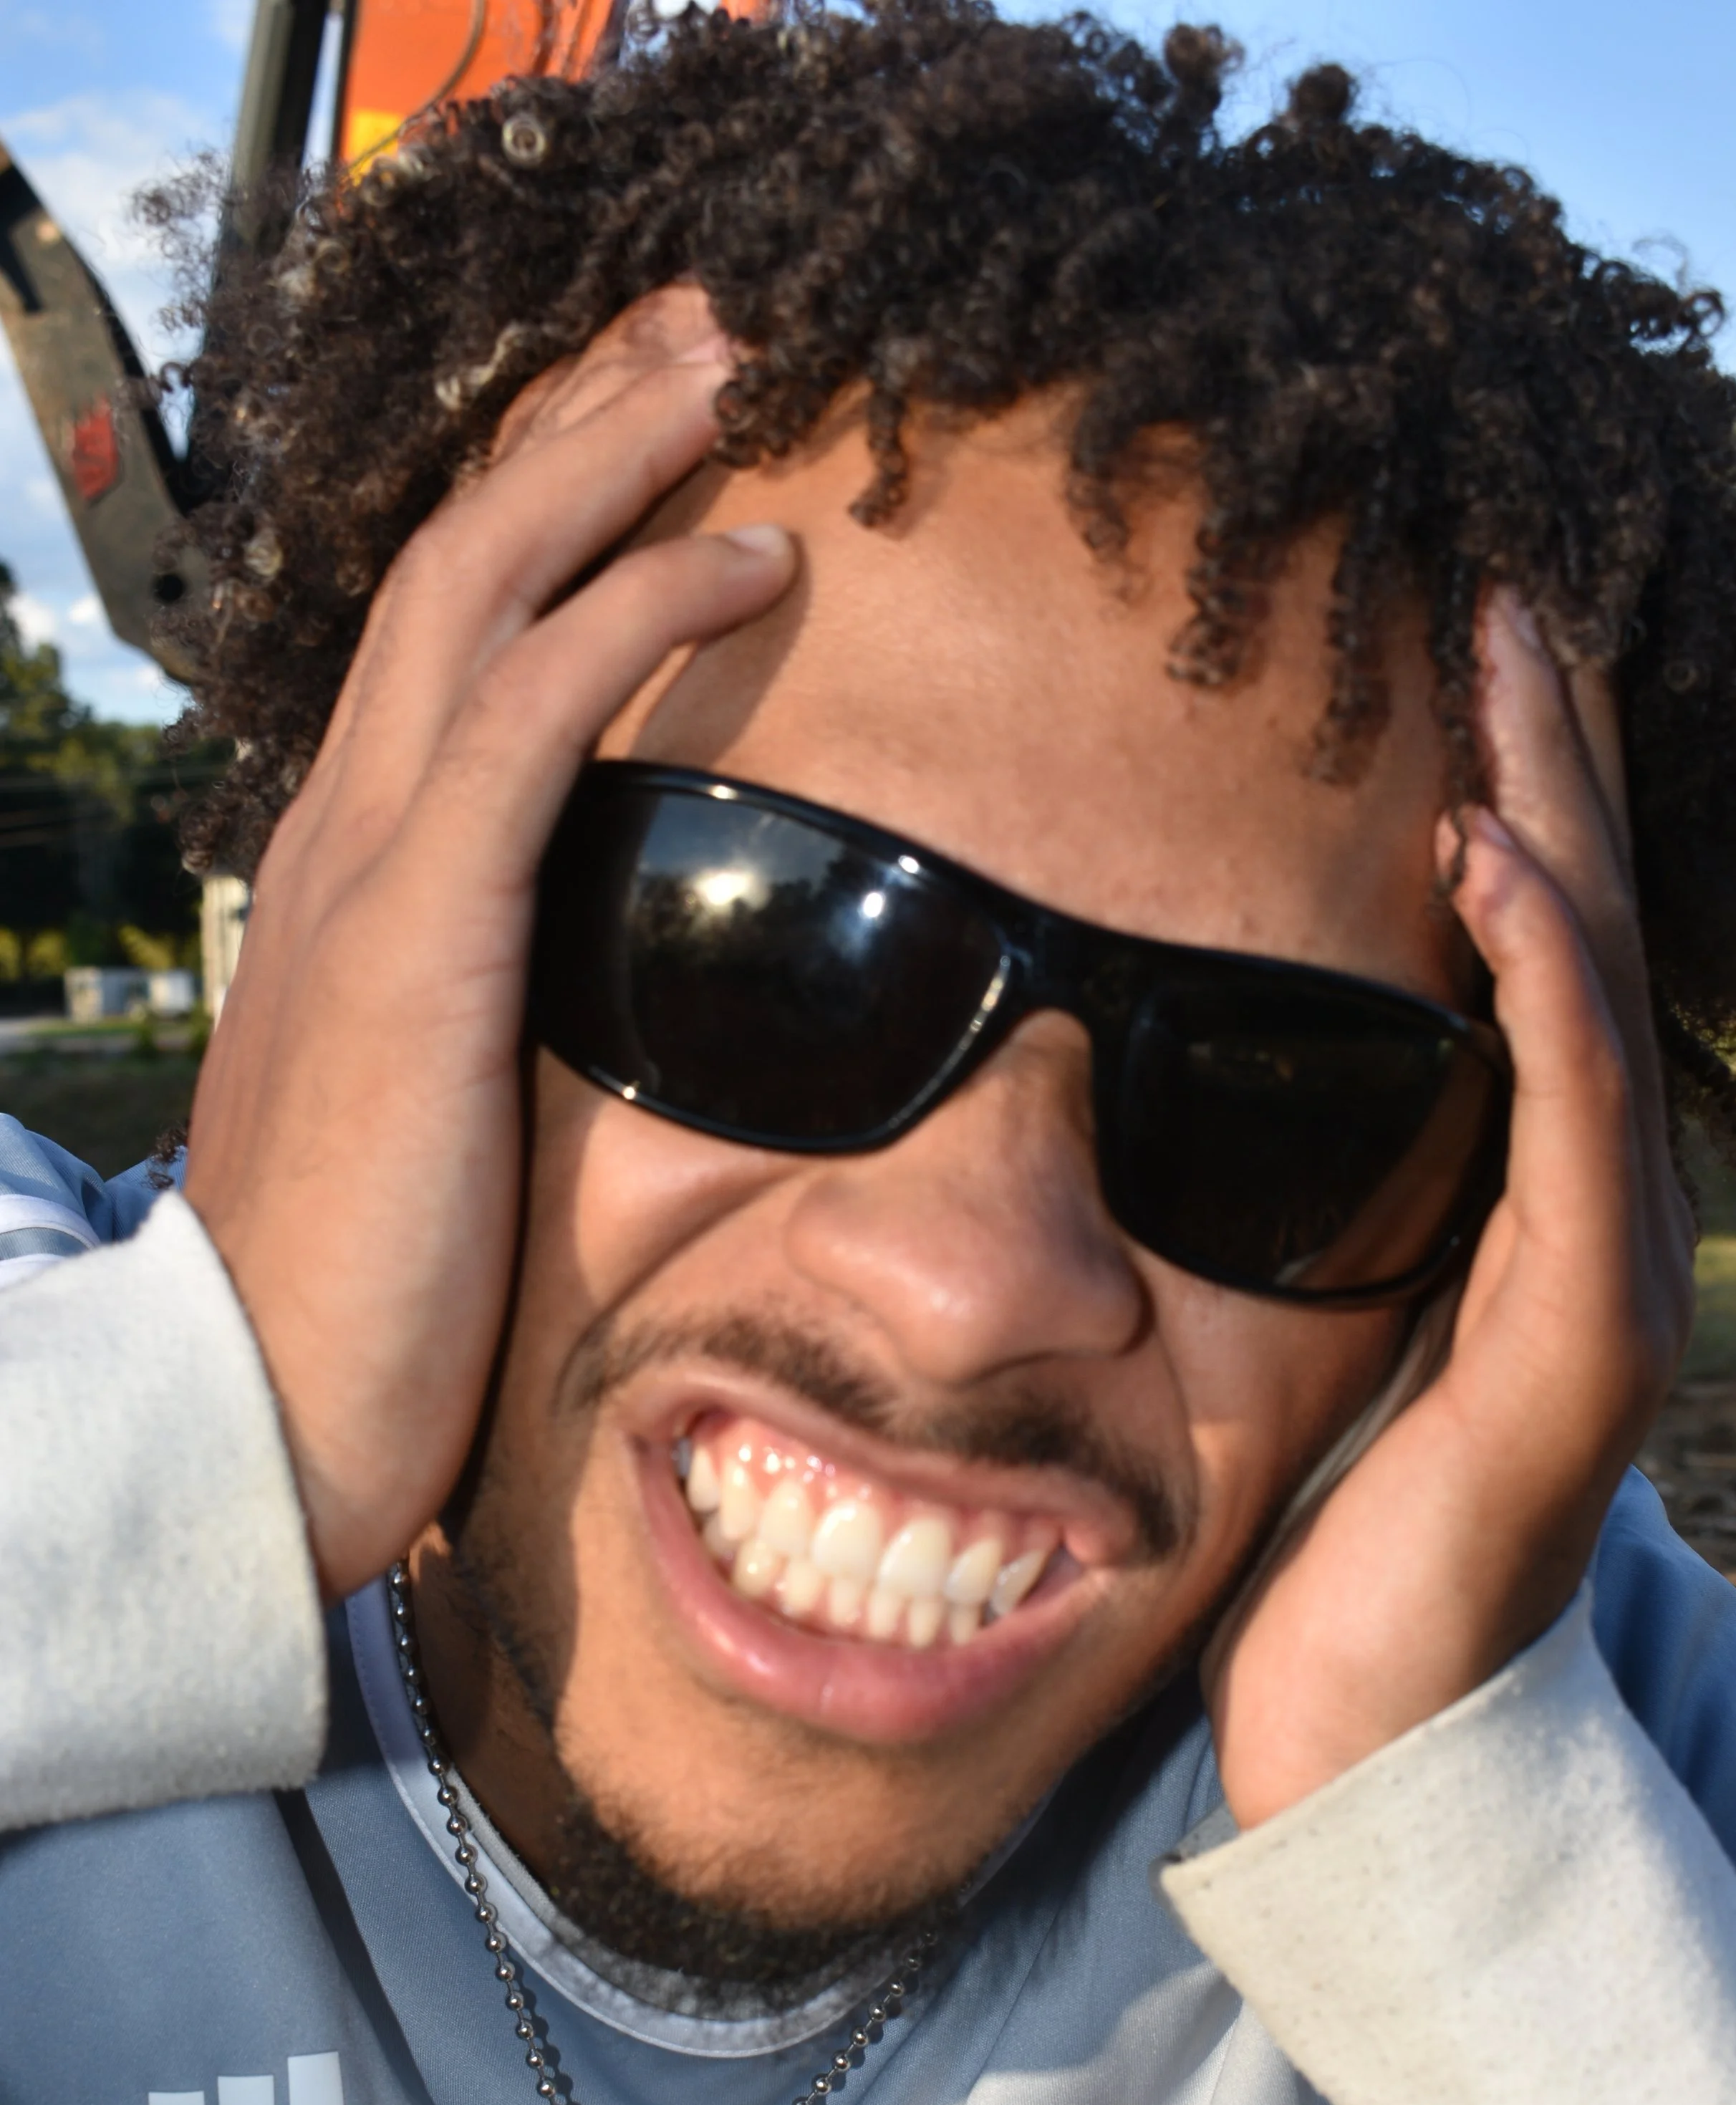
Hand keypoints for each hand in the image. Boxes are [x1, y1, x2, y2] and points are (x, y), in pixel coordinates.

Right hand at [182, 287, 796, 1602]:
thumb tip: (559, 1016)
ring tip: (727, 367)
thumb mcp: (423, 1114)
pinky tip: (753, 551)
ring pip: (483, 581)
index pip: (442, 636)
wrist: (253, 1414)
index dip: (538, 511)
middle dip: (574, 423)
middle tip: (697, 331)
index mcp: (350, 873)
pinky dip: (643, 602)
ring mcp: (367, 866)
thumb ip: (478, 1024)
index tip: (648, 437)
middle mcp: (342, 831)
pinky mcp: (418, 926)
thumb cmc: (356, 1292)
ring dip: (609, 453)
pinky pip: (539, 705)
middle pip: (456, 558)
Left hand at [1204, 590, 1695, 1823]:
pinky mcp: (1575, 1340)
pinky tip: (1489, 861)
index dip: (1508, 799)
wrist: (1367, 1738)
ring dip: (1554, 813)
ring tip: (1513, 656)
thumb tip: (1168, 1099)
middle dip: (1548, 755)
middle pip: (1575, 934)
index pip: (1521, 955)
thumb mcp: (1291, 1336)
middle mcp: (1585, 1209)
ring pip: (1592, 990)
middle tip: (1507, 588)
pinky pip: (1564, 1119)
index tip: (1454, 653)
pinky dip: (1535, 978)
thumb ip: (1283, 1208)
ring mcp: (1600, 1268)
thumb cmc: (1311, 1546)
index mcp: (1514, 1196)